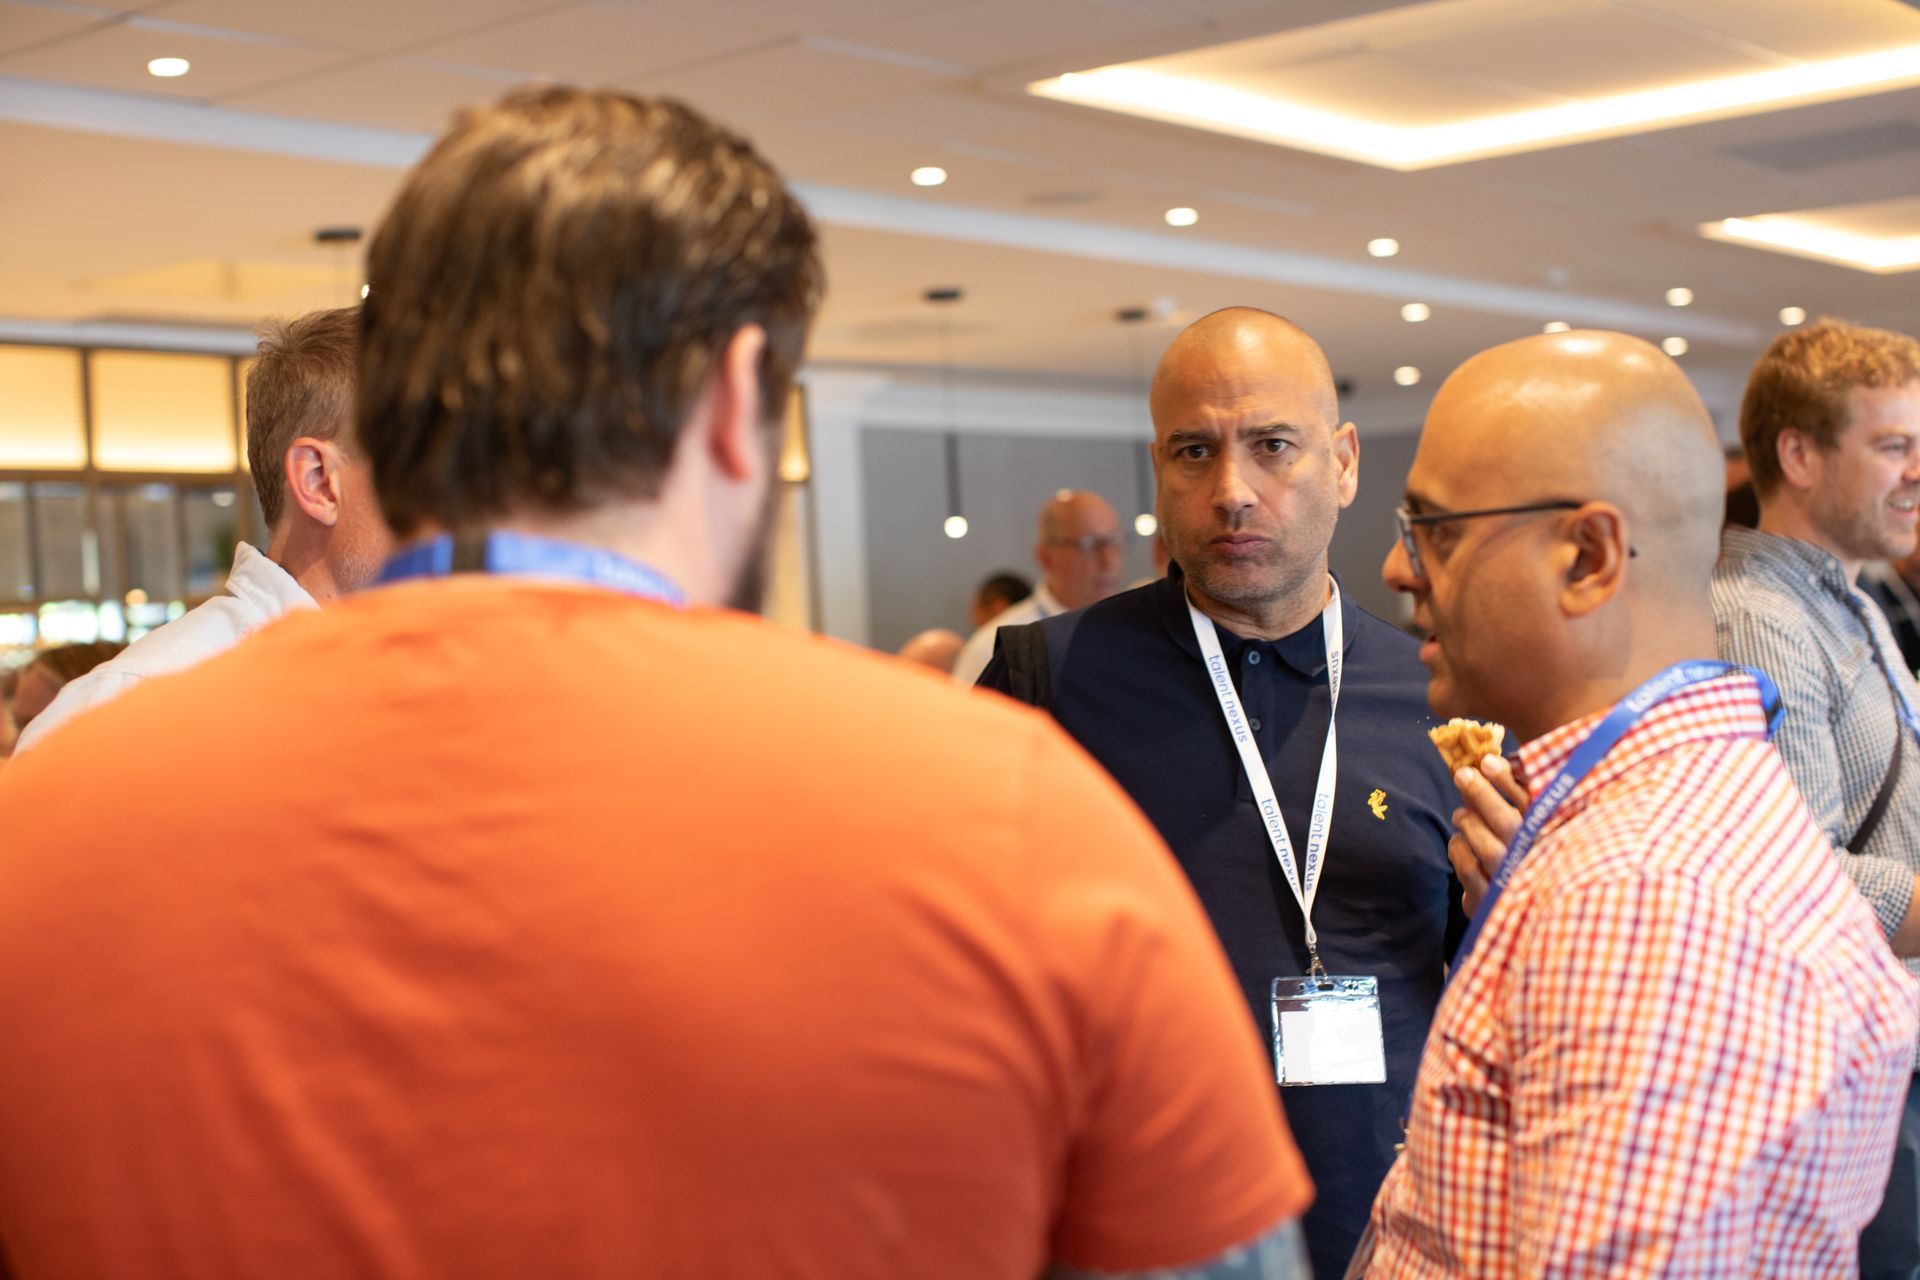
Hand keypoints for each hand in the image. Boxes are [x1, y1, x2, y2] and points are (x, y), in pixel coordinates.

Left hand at [1448, 754, 1527, 914]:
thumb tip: (1490, 762)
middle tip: (1462, 775)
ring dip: (1467, 822)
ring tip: (1460, 814)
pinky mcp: (1492, 902)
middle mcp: (1536, 862)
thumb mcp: (1535, 829)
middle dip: (1481, 793)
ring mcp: (1515, 884)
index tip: (1486, 760)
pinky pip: (1467, 868)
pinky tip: (1459, 840)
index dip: (1507, 780)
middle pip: (1505, 822)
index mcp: (1553, 840)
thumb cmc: (1534, 860)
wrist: (1537, 915)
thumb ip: (1521, 797)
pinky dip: (1458, 849)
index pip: (1532, 805)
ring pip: (1483, 844)